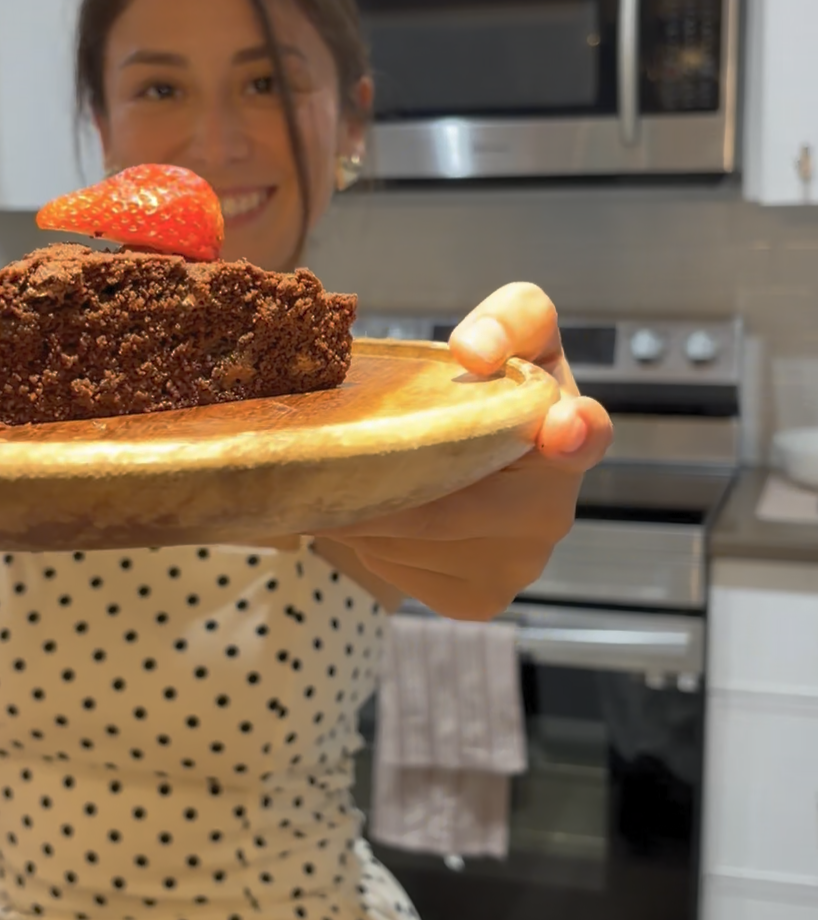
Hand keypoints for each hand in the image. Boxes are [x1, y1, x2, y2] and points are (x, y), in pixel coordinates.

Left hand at [325, 283, 612, 620]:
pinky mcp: (477, 601)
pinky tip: (387, 510)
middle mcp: (552, 514)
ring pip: (407, 539)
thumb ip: (508, 318)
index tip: (560, 424)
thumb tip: (473, 351)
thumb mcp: (511, 331)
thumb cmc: (495, 388)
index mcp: (571, 435)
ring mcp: (517, 567)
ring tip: (367, 473)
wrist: (477, 458)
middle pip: (443, 505)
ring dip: (369, 505)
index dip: (574, 432)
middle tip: (330, 450)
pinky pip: (397, 567)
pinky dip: (373, 537)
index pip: (588, 433)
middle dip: (379, 480)